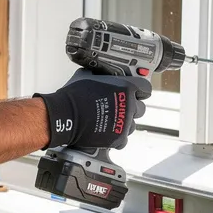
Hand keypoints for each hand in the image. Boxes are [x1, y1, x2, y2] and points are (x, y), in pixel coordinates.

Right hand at [34, 70, 151, 149]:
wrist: (66, 115)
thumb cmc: (75, 95)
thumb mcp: (87, 75)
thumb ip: (98, 74)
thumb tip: (96, 73)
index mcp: (126, 87)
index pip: (145, 89)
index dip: (140, 91)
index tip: (137, 93)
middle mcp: (129, 105)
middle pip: (141, 108)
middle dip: (131, 108)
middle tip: (120, 109)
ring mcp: (125, 123)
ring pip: (132, 125)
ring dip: (124, 123)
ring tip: (111, 122)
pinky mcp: (118, 138)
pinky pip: (124, 139)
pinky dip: (117, 137)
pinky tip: (108, 133)